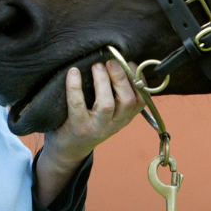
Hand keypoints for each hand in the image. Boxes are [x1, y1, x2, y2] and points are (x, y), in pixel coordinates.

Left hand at [34, 60, 144, 204]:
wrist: (69, 150)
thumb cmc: (90, 121)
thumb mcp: (111, 113)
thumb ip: (117, 93)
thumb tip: (119, 61)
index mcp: (125, 117)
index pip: (140, 100)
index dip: (138, 80)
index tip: (129, 63)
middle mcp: (115, 124)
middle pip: (127, 101)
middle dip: (121, 77)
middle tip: (111, 61)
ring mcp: (97, 127)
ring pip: (107, 105)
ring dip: (103, 82)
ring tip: (97, 65)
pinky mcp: (78, 127)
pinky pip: (77, 106)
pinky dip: (75, 87)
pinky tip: (73, 72)